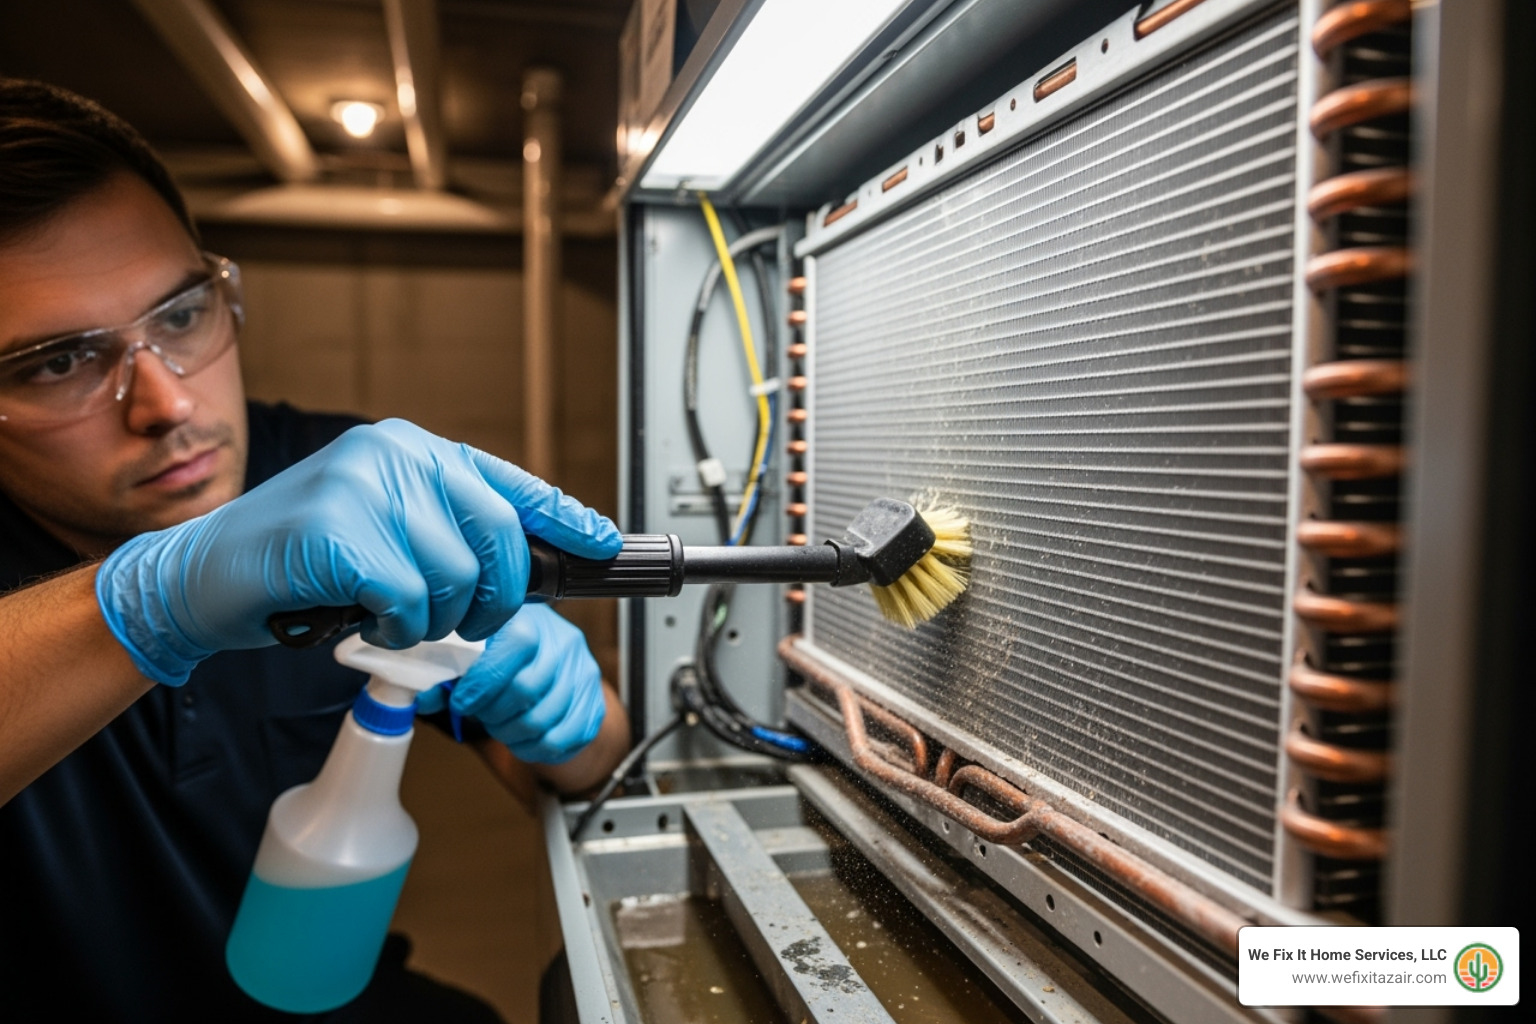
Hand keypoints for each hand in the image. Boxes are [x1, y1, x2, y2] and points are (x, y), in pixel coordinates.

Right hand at [95, 419, 620, 684]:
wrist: (202, 579)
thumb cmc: (301, 565)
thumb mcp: (384, 533)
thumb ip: (448, 532)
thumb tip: (531, 566)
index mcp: (412, 449)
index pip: (513, 482)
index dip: (568, 518)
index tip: (607, 545)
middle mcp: (395, 453)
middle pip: (502, 536)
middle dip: (496, 596)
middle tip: (464, 619)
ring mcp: (364, 485)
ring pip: (459, 576)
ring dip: (432, 618)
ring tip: (387, 611)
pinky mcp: (339, 530)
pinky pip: (410, 599)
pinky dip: (395, 627)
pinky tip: (363, 618)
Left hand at [420, 604, 604, 764]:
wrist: (557, 672)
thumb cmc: (510, 662)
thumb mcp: (477, 657)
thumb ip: (448, 675)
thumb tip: (422, 695)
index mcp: (531, 620)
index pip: (518, 643)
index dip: (485, 680)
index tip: (464, 701)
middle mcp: (563, 643)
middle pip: (527, 688)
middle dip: (493, 713)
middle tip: (481, 715)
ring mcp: (583, 674)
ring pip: (542, 719)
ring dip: (511, 732)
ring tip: (500, 725)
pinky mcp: (595, 706)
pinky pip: (561, 739)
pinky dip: (533, 748)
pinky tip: (522, 738)